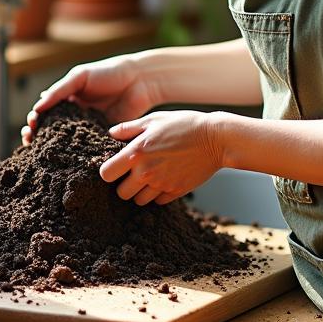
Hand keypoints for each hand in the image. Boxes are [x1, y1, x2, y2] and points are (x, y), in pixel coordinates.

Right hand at [21, 52, 161, 145]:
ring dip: (54, 147)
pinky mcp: (102, 137)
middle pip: (52, 129)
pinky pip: (88, 147)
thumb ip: (59, 91)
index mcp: (68, 98)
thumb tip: (37, 107)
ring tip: (42, 151)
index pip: (45, 111)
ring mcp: (88, 127)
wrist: (139, 80)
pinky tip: (68, 158)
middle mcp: (76, 114)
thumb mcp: (80, 77)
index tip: (30, 126)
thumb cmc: (108, 72)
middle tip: (30, 140)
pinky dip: (77, 153)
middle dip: (39, 135)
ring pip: (68, 141)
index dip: (35, 119)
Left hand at [99, 110, 225, 205]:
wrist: (216, 138)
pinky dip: (158, 194)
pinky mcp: (176, 192)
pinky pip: (158, 201)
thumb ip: (129, 128)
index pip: (106, 174)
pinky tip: (165, 178)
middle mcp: (146, 172)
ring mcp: (162, 184)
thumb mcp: (154, 120)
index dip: (109, 171)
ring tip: (151, 175)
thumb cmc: (184, 124)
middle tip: (134, 172)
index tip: (117, 166)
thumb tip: (112, 133)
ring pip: (139, 200)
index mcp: (136, 153)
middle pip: (121, 193)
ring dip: (141, 191)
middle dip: (124, 184)